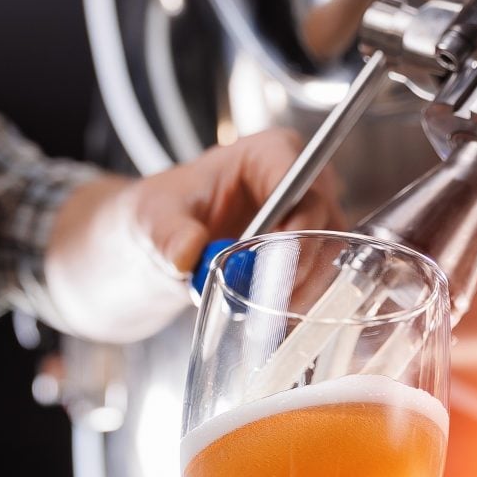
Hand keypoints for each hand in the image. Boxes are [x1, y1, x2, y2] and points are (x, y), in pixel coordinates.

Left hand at [46, 129, 345, 342]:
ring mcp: (307, 225)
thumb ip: (168, 235)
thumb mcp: (149, 221)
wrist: (147, 251)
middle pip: (326, 222)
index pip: (303, 183)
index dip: (296, 225)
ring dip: (302, 291)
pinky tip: (270, 322)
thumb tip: (187, 255)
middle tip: (270, 301)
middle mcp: (299, 185)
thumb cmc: (152, 218)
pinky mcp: (304, 261)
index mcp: (267, 154)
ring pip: (329, 258)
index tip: (270, 264)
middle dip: (302, 265)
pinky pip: (319, 283)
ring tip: (261, 315)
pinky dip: (298, 305)